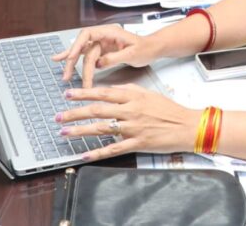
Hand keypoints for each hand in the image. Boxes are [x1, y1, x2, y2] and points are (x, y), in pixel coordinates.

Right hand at [51, 25, 157, 86]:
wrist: (152, 49)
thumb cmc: (146, 48)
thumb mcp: (133, 54)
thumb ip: (115, 58)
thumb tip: (98, 63)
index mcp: (110, 32)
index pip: (88, 34)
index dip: (77, 45)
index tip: (71, 57)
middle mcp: (103, 36)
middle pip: (82, 46)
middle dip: (73, 60)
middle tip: (67, 75)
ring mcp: (101, 43)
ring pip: (83, 53)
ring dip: (72, 64)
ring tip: (65, 76)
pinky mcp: (102, 51)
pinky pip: (86, 56)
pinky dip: (75, 60)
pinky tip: (63, 60)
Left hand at [57, 84, 198, 160]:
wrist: (187, 126)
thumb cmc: (169, 110)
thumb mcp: (149, 94)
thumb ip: (130, 91)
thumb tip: (112, 91)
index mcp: (133, 96)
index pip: (103, 93)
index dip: (84, 93)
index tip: (68, 94)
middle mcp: (131, 110)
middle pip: (98, 110)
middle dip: (75, 112)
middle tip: (58, 115)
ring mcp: (133, 128)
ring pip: (102, 128)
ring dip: (81, 130)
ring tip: (65, 132)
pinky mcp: (137, 143)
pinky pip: (114, 148)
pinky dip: (98, 152)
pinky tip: (84, 154)